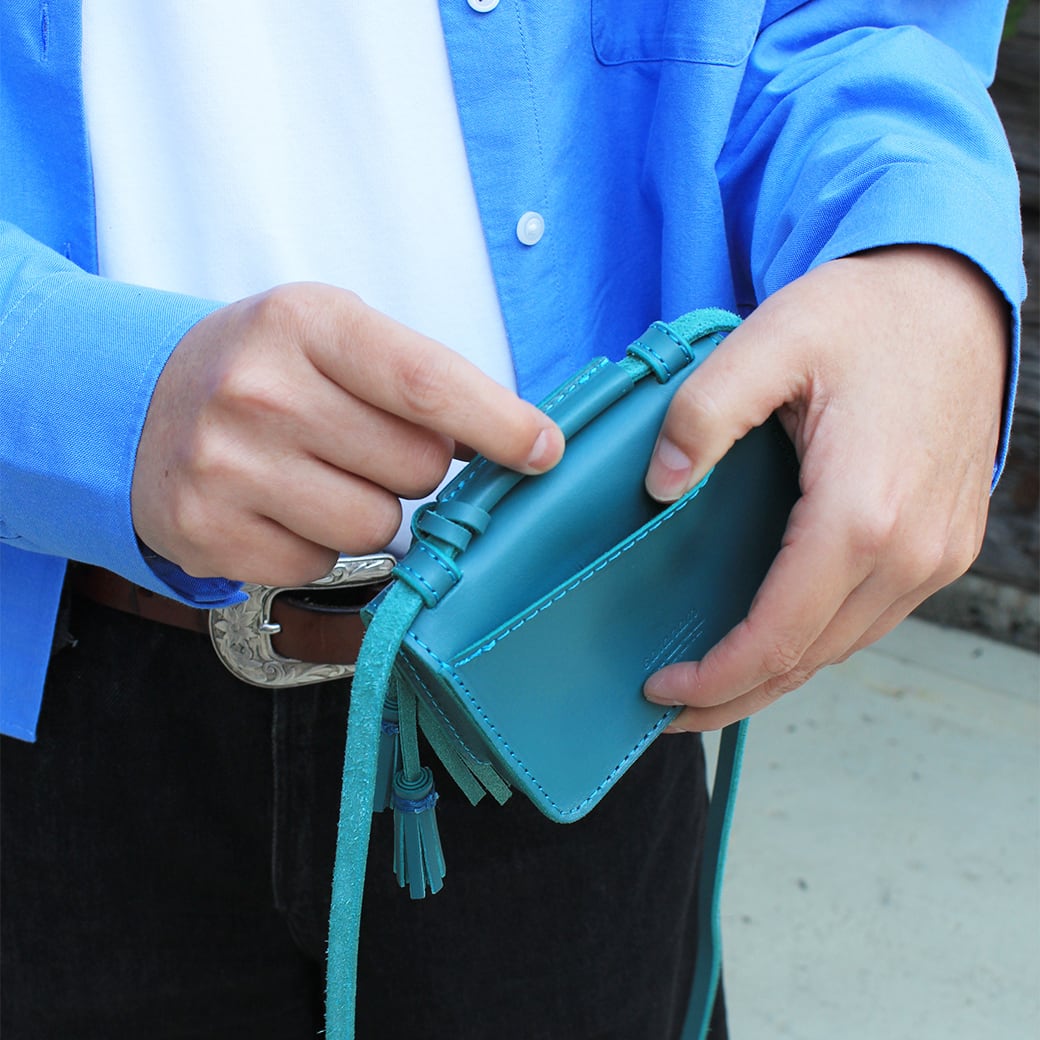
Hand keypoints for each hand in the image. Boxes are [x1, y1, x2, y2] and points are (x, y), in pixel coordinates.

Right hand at [131, 283, 562, 585]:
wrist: (145, 401)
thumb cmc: (268, 367)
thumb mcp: (334, 336)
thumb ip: (418, 379)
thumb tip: (518, 443)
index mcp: (306, 324)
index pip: (424, 382)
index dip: (498, 423)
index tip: (544, 450)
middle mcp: (258, 391)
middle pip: (414, 468)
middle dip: (416, 467)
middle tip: (369, 444)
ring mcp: (224, 465)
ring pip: (374, 528)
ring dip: (370, 511)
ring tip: (321, 474)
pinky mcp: (204, 530)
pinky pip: (319, 567)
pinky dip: (317, 546)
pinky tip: (282, 507)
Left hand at [643, 246, 1007, 729]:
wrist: (954, 298)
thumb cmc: (867, 315)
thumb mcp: (770, 341)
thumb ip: (705, 413)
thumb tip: (661, 486)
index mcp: (863, 512)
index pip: (778, 635)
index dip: (715, 678)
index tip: (660, 690)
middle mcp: (913, 550)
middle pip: (810, 659)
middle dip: (735, 695)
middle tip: (670, 709)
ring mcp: (937, 553)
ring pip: (842, 647)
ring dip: (775, 675)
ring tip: (712, 683)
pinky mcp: (943, 545)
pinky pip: (869, 618)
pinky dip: (813, 640)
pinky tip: (771, 635)